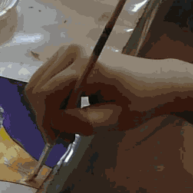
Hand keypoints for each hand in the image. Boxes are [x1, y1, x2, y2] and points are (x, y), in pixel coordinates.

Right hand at [24, 45, 192, 141]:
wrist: (156, 82)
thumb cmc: (140, 101)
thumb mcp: (114, 119)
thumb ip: (81, 122)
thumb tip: (53, 124)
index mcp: (85, 65)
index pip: (47, 93)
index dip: (46, 120)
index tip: (58, 141)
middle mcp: (70, 51)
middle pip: (36, 88)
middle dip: (45, 116)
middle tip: (63, 137)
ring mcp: (66, 51)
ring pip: (37, 85)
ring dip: (47, 109)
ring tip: (67, 127)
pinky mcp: (66, 55)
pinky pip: (46, 81)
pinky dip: (51, 100)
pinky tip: (68, 112)